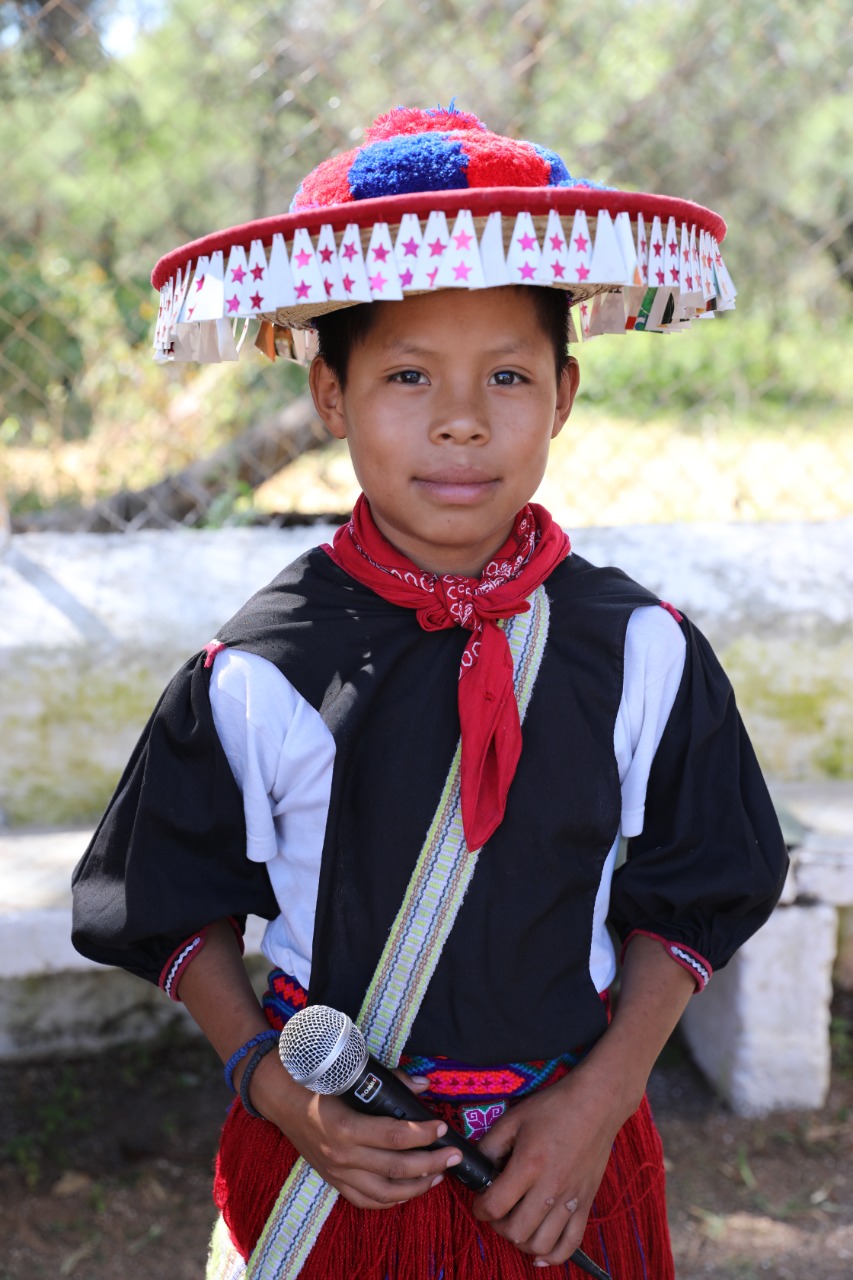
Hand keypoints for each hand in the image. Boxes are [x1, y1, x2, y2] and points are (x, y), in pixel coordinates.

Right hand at [249, 1056, 460, 1208]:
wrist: (275, 1094)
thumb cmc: (311, 1078)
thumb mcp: (347, 1074)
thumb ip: (388, 1081)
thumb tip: (422, 1086)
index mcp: (344, 1127)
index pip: (394, 1137)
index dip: (423, 1134)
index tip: (442, 1127)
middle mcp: (341, 1156)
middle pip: (396, 1168)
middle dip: (431, 1163)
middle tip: (454, 1155)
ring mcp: (336, 1172)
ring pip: (385, 1192)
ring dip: (417, 1186)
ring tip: (438, 1175)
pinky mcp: (332, 1179)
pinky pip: (365, 1200)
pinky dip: (391, 1199)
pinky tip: (409, 1190)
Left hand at [472, 1062, 628, 1266]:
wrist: (596, 1104)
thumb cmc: (553, 1108)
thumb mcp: (514, 1118)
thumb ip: (490, 1145)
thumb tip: (476, 1167)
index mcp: (530, 1164)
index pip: (496, 1205)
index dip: (479, 1208)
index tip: (479, 1202)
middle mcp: (551, 1187)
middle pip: (516, 1231)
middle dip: (498, 1226)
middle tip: (496, 1211)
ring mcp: (571, 1199)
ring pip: (541, 1244)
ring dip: (522, 1241)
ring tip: (516, 1224)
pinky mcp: (586, 1203)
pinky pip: (571, 1244)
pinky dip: (553, 1255)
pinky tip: (540, 1251)